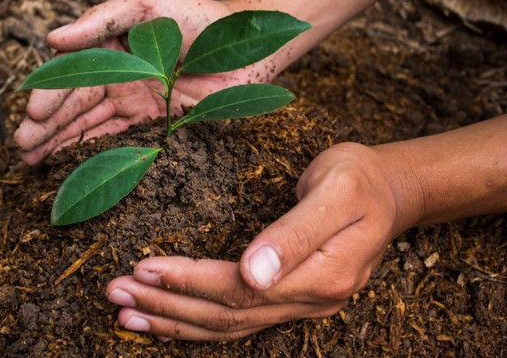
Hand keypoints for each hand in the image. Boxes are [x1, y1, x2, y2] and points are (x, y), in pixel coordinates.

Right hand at [14, 0, 274, 164]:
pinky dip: (93, 152)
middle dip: (46, 126)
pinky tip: (69, 164)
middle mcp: (118, 78)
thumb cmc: (198, 15)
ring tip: (32, 160)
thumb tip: (53, 38)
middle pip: (74, 105)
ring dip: (60, 143)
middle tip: (21, 148)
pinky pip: (119, 140)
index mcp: (110, 49)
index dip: (50, 94)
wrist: (248, 46)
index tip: (33, 114)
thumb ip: (102, 19)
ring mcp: (135, 103)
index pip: (72, 74)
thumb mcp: (147, 2)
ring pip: (90, 125)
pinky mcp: (155, 125)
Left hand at [105, 142, 417, 340]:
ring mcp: (301, 306)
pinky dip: (197, 326)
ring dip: (174, 322)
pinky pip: (237, 322)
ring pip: (228, 326)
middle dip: (168, 304)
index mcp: (323, 275)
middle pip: (227, 315)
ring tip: (125, 312)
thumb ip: (296, 232)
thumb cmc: (360, 179)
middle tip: (115, 291)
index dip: (191, 282)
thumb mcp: (337, 190)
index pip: (242, 290)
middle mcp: (310, 301)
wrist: (390, 192)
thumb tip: (253, 273)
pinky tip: (165, 322)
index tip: (145, 268)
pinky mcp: (290, 300)